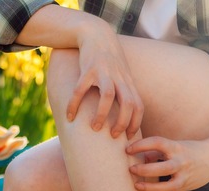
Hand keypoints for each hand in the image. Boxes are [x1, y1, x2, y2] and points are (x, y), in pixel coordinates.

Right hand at [68, 23, 142, 138]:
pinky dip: (74, 104)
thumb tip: (124, 118)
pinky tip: (69, 116)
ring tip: (94, 128)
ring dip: (102, 114)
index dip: (136, 122)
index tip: (129, 136)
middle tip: (114, 136)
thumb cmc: (109, 61)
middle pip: (128, 102)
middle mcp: (119, 78)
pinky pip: (80, 90)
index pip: (138, 105)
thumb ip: (124, 93)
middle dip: (123, 122)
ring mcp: (104, 73)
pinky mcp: (87, 69)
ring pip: (107, 96)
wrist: (96, 35)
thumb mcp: (121, 75)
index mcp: (127, 82)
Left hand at [126, 137, 208, 190]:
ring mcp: (184, 177)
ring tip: (136, 186)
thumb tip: (136, 157)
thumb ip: (155, 152)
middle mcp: (182, 162)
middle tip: (131, 169)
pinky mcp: (184, 187)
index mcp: (177, 147)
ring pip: (167, 187)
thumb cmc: (188, 150)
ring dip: (150, 188)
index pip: (157, 142)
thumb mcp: (174, 146)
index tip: (128, 149)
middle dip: (145, 170)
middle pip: (163, 168)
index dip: (141, 145)